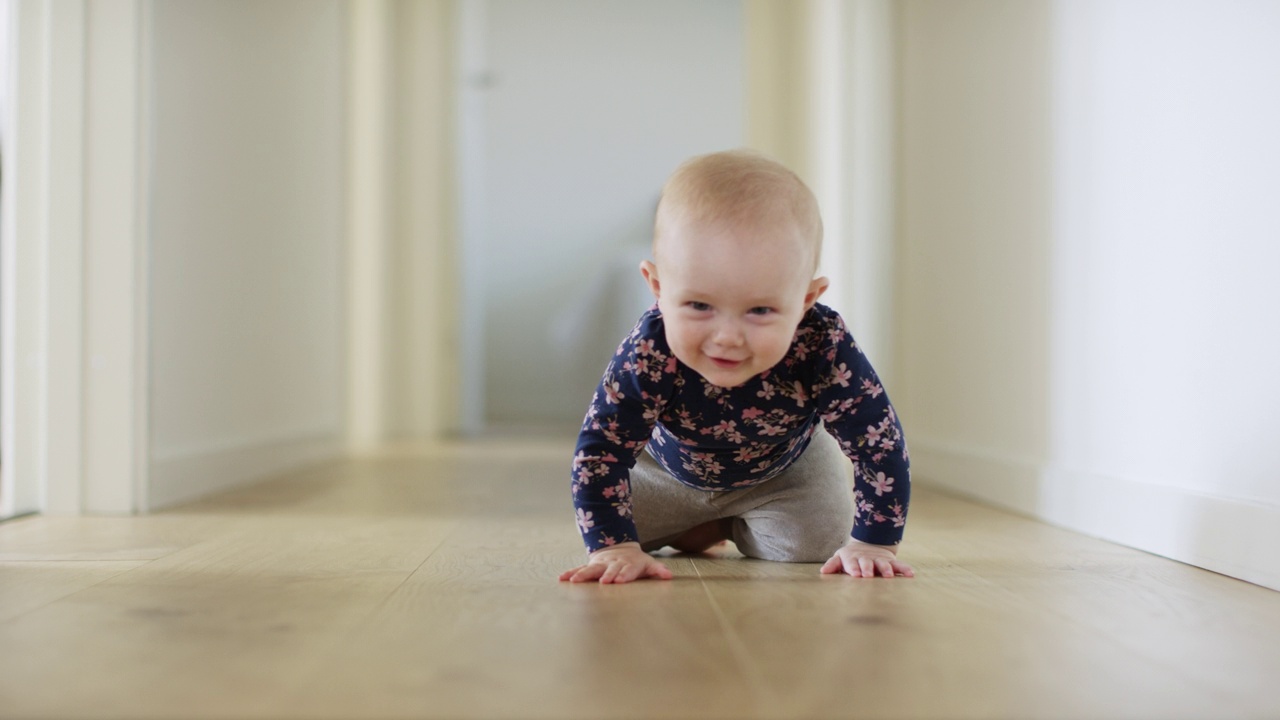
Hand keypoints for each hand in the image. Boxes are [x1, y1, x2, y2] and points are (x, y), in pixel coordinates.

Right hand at [559, 542, 673, 583]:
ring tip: (575, 581)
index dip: (623, 575)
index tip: (619, 581)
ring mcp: (601, 565)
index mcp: (628, 564)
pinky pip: (580, 570)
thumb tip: (669, 576)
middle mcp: (613, 564)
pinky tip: (562, 578)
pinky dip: (571, 573)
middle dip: (606, 575)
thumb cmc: (636, 562)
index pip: (626, 570)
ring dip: (583, 575)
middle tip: (603, 582)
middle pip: (609, 570)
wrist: (620, 549)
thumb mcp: (648, 564)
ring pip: (591, 569)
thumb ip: (658, 570)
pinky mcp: (591, 566)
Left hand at [821, 539, 914, 577]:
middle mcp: (866, 559)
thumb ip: (833, 565)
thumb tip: (823, 572)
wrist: (867, 544)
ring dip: (886, 569)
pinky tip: (911, 574)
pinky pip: (899, 565)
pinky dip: (905, 569)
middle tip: (868, 575)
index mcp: (852, 559)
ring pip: (883, 564)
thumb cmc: (850, 557)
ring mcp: (879, 560)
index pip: (852, 563)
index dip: (853, 568)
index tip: (854, 574)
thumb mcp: (840, 558)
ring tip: (888, 576)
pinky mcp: (890, 561)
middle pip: (867, 563)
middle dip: (868, 569)